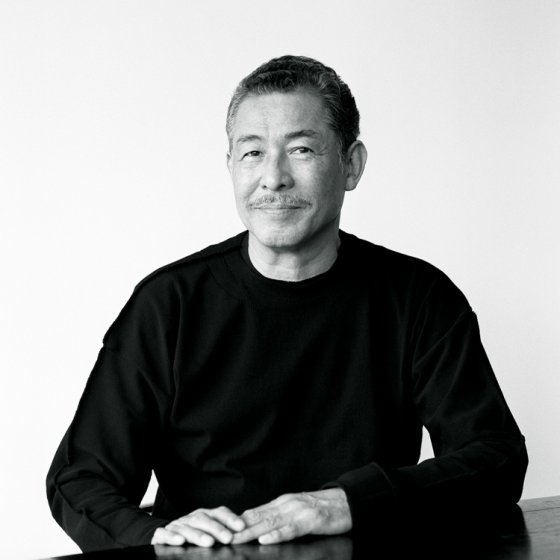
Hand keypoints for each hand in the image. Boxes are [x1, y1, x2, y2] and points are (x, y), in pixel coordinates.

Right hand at [151, 506, 245, 546]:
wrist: (164, 536)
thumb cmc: (192, 535)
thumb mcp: (208, 532)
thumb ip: (223, 532)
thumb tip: (244, 534)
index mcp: (204, 515)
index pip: (219, 512)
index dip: (230, 518)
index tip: (242, 527)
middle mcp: (190, 518)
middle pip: (204, 519)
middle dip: (217, 528)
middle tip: (228, 538)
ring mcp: (176, 526)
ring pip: (187, 527)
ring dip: (198, 535)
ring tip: (209, 542)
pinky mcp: (161, 535)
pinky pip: (165, 534)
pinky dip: (172, 537)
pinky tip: (180, 541)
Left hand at [231, 488, 351, 544]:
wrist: (346, 502)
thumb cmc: (321, 509)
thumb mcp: (296, 510)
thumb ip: (279, 517)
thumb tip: (258, 527)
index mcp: (282, 503)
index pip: (255, 512)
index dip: (238, 521)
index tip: (221, 529)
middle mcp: (286, 505)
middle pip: (258, 517)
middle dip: (238, 528)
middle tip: (221, 537)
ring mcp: (298, 511)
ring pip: (270, 523)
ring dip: (251, 532)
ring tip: (236, 539)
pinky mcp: (311, 520)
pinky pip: (291, 529)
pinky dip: (277, 535)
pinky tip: (265, 540)